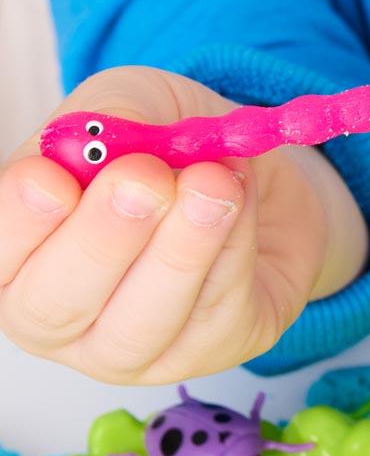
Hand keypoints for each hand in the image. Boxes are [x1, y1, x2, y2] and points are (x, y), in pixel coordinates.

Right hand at [0, 66, 367, 382]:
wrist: (258, 179)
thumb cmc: (174, 150)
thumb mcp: (140, 104)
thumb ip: (116, 114)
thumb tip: (106, 132)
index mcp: (22, 254)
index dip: (16, 224)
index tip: (49, 178)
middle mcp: (64, 318)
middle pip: (55, 308)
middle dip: (102, 241)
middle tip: (145, 181)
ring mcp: (136, 349)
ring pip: (141, 323)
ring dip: (182, 249)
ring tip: (215, 185)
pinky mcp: (212, 351)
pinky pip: (217, 314)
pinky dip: (235, 248)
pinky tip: (242, 200)